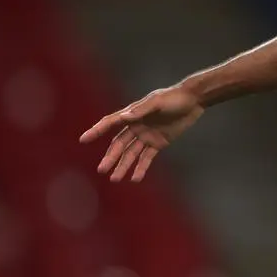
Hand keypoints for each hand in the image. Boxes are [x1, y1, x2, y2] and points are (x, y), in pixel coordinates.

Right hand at [79, 85, 203, 181]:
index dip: (97, 131)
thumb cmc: (174, 97)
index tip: (83, 139)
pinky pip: (147, 157)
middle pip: (119, 144)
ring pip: (131, 154)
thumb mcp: (158, 102)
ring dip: (124, 166)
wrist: (193, 100)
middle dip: (111, 157)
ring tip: (116, 179)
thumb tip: (124, 117)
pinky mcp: (159, 142)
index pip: (110, 123)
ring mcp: (147, 135)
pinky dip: (141, 168)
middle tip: (101, 170)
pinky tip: (135, 179)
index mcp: (133, 114)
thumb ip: (142, 110)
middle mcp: (137, 126)